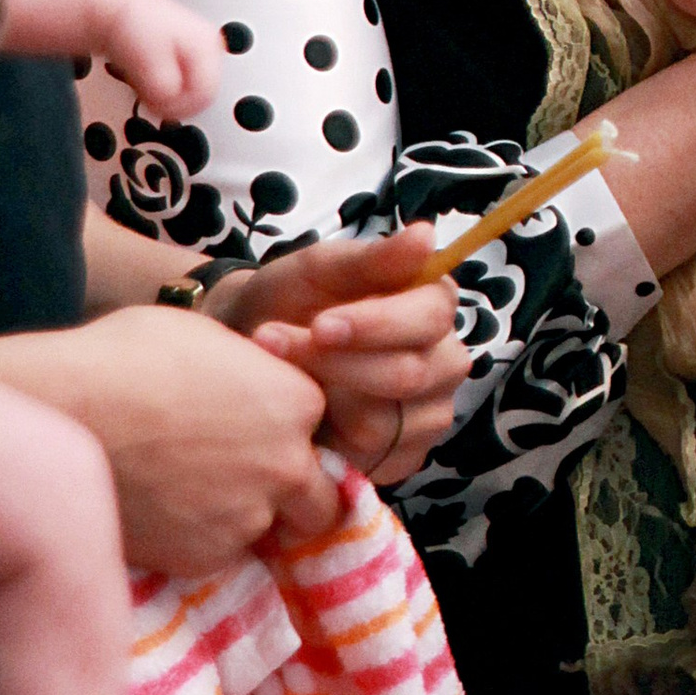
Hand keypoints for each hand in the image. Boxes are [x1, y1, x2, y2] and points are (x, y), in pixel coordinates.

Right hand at [0, 309, 336, 569]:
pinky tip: (161, 510)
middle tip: (242, 479)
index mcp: (297, 403)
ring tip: (184, 490)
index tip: (259, 433)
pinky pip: (217, 553)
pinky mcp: (203, 557)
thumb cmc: (126, 356)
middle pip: (320, 499)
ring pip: (264, 529)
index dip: (292, 434)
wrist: (62, 413)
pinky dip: (198, 539)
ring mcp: (247, 518)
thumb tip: (253, 386)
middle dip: (293, 494)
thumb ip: (252, 373)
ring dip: (240, 517)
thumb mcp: (206, 339)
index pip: (323, 430)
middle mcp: (287, 466)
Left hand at [211, 233, 463, 481]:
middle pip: (408, 374)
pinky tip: (299, 417)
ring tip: (274, 378)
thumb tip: (427, 234)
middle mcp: (445, 361)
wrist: (250, 347)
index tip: (321, 325)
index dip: (375, 324)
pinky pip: (369, 460)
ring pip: (384, 422)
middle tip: (274, 344)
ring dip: (320, 400)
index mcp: (435, 305)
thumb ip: (372, 257)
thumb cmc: (290, 299)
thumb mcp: (319, 269)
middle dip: (334, 364)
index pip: (429, 318)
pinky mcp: (403, 457)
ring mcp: (429, 415)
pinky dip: (325, 440)